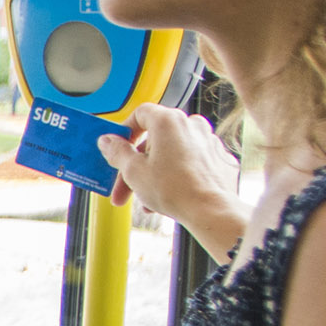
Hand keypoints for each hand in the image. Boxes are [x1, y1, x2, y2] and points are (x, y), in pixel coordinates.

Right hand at [101, 104, 247, 261]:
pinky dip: (178, 175)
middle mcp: (191, 125)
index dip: (125, 132)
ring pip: (173, 153)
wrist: (211, 211)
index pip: (140, 114)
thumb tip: (107, 141)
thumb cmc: (175, 190)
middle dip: (137, 164)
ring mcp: (208, 141)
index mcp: (168, 121)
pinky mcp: (218, 158)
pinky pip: (191, 162)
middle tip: (124, 187)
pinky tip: (170, 196)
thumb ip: (118, 152)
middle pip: (156, 138)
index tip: (118, 149)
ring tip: (147, 199)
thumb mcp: (133, 171)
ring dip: (156, 173)